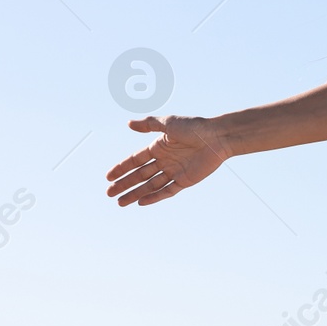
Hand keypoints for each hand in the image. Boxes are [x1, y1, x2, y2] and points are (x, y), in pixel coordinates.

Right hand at [105, 115, 231, 206]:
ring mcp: (174, 171)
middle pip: (140, 175)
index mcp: (159, 146)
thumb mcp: (169, 123)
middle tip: (109, 193)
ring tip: (120, 202)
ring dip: (135, 193)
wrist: (218, 137)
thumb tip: (128, 123)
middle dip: (124, 184)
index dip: (122, 168)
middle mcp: (165, 160)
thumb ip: (149, 124)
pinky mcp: (185, 180)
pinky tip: (140, 202)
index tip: (108, 177)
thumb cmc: (195, 127)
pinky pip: (166, 191)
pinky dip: (154, 197)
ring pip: (150, 185)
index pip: (135, 160)